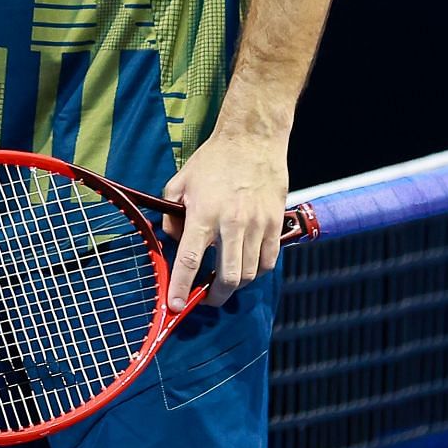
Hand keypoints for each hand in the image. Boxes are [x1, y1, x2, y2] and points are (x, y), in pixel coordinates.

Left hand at [161, 126, 288, 311]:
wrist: (252, 142)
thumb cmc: (212, 162)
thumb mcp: (180, 184)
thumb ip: (172, 216)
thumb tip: (174, 242)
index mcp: (204, 213)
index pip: (191, 259)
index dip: (182, 286)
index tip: (177, 306)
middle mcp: (232, 223)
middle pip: (228, 276)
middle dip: (216, 296)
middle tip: (206, 298)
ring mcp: (258, 225)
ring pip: (250, 273)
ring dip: (236, 285)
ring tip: (224, 283)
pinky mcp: (275, 224)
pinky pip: (269, 261)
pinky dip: (256, 272)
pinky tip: (246, 268)